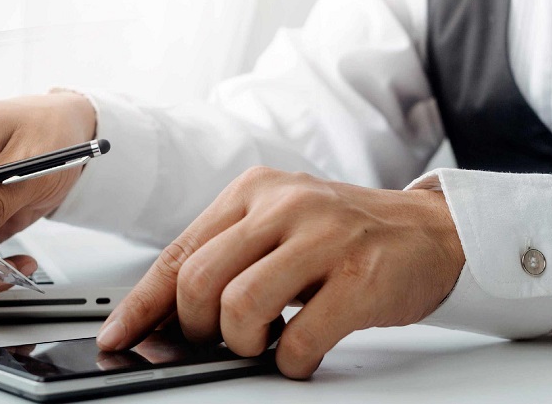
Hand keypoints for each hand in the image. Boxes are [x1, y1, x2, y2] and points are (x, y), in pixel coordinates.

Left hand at [96, 167, 463, 378]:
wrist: (432, 233)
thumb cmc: (346, 237)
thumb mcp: (278, 228)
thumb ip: (228, 257)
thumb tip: (168, 315)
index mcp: (253, 192)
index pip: (177, 253)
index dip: (141, 305)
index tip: (119, 336)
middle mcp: (284, 206)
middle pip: (199, 281)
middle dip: (197, 328)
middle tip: (218, 341)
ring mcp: (324, 238)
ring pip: (240, 306)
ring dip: (243, 344)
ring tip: (263, 344)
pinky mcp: (360, 276)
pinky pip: (300, 337)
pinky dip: (290, 360)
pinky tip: (300, 354)